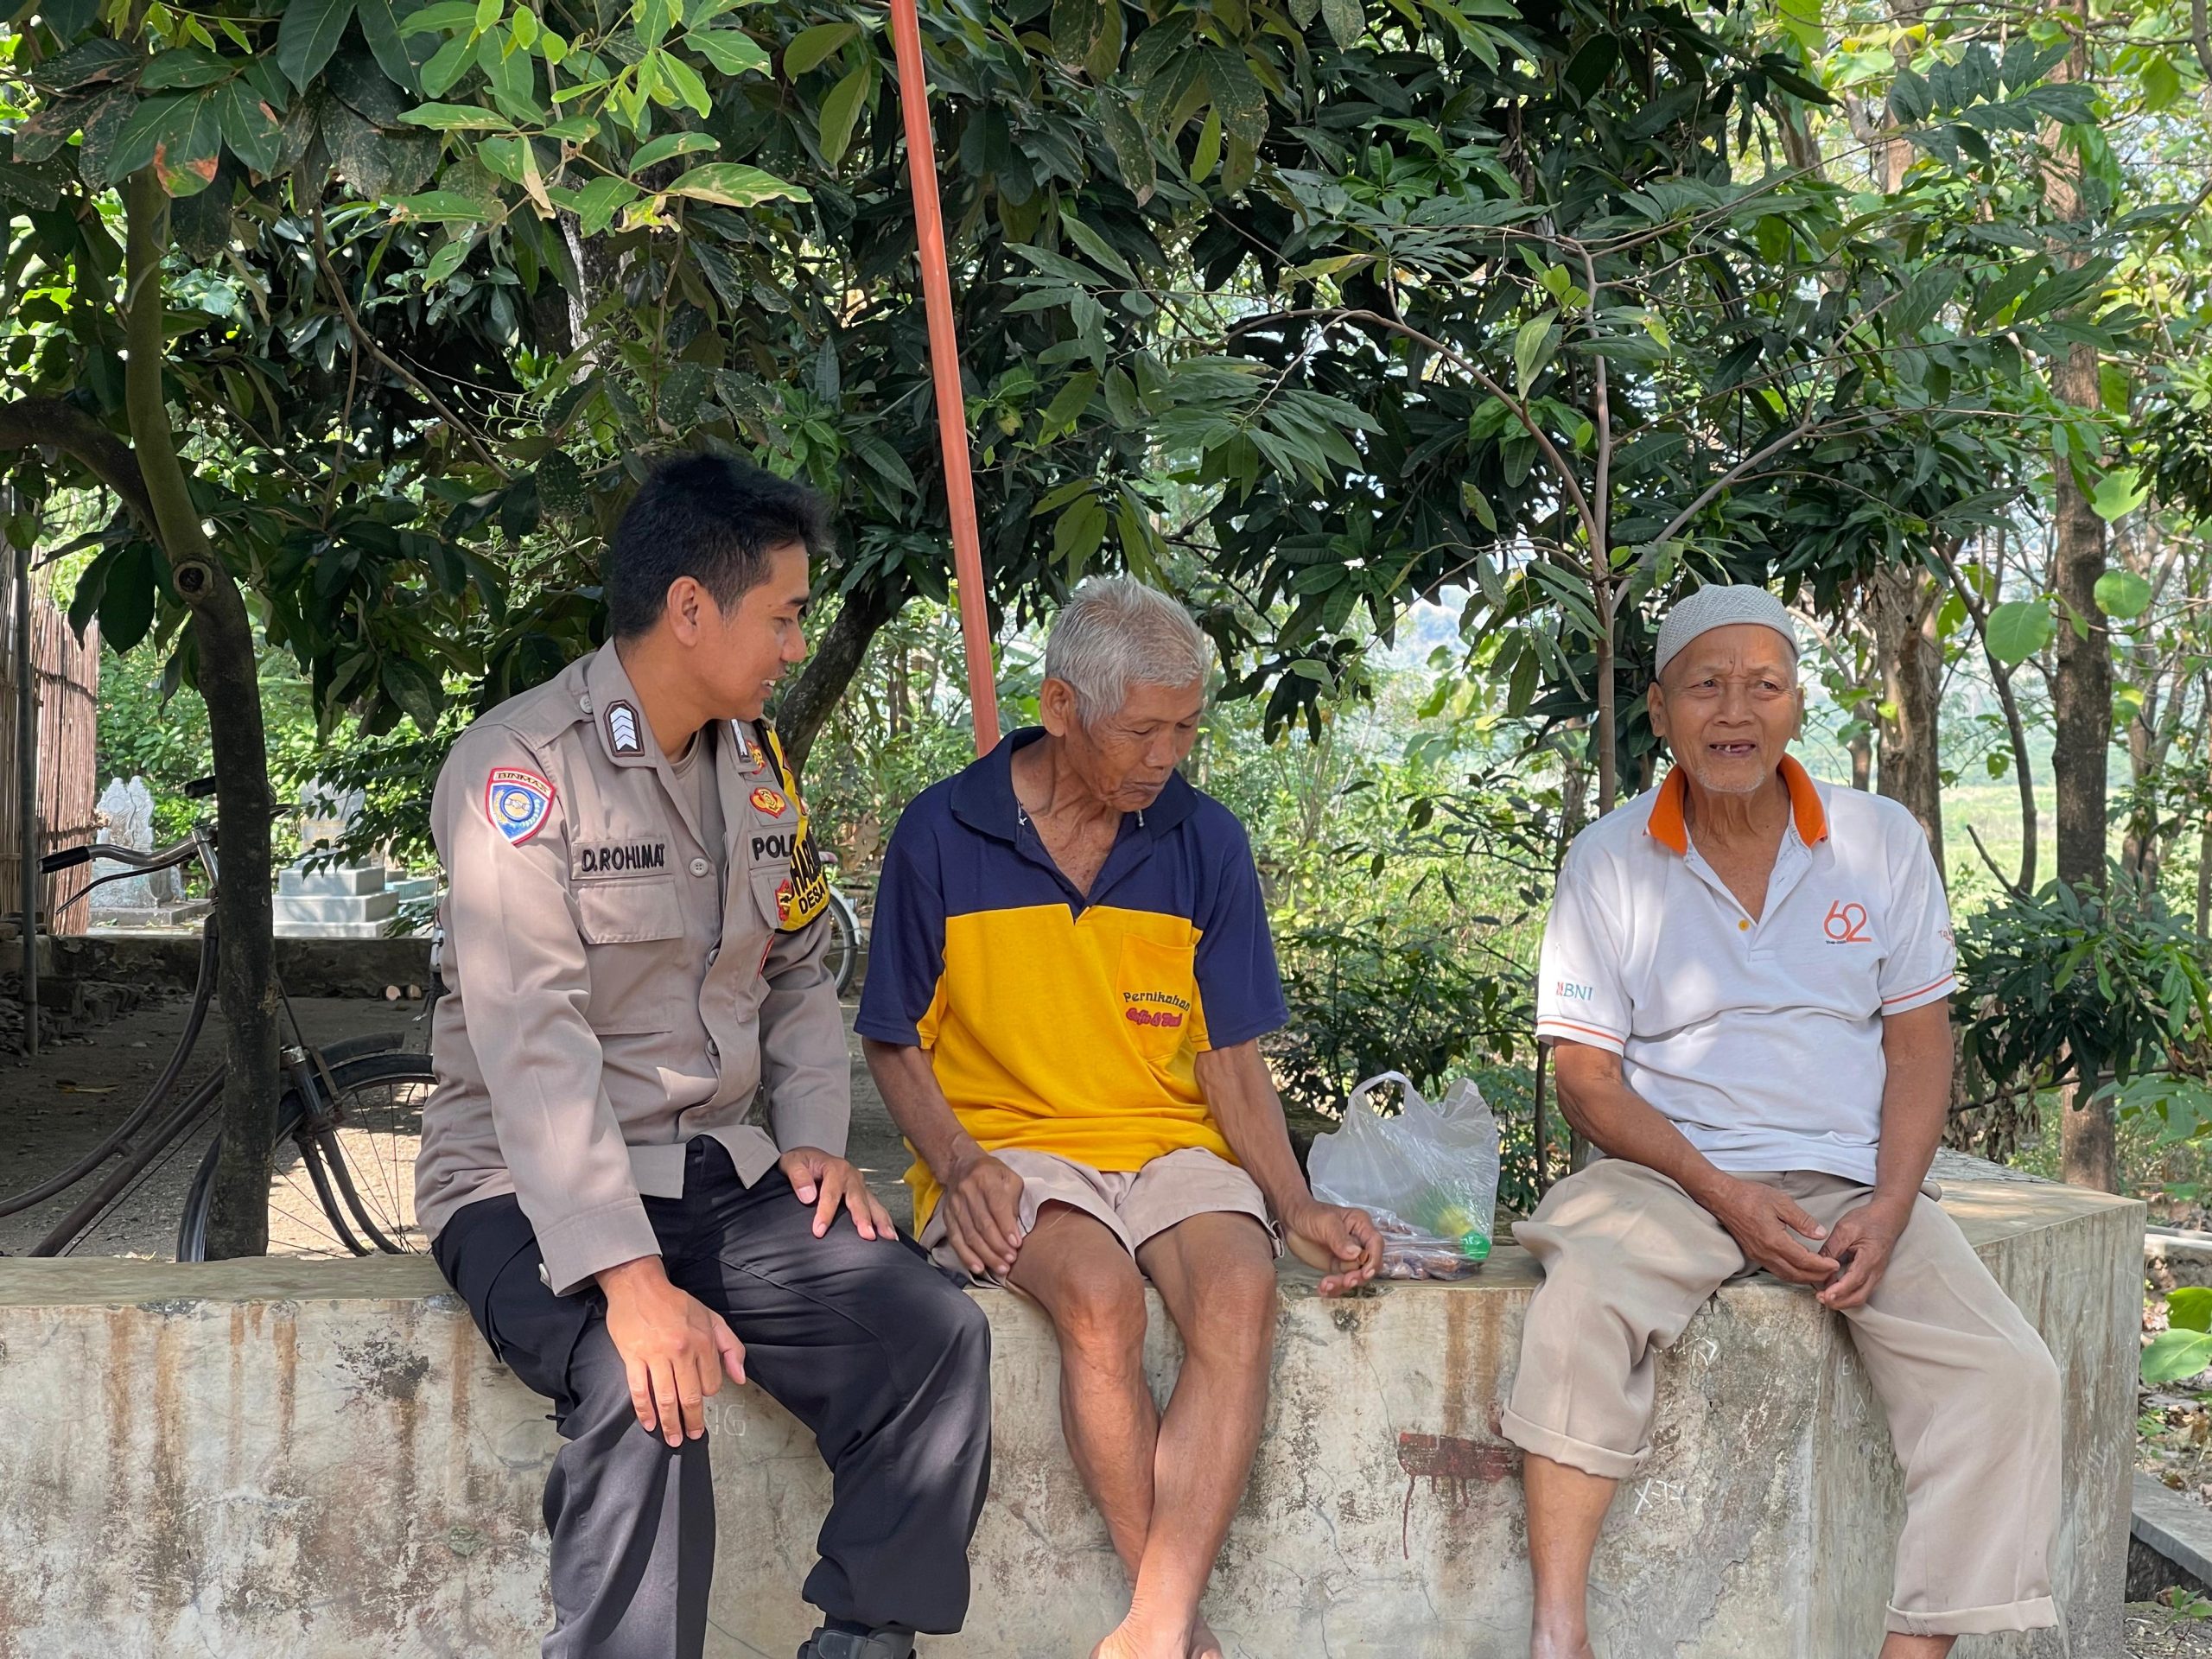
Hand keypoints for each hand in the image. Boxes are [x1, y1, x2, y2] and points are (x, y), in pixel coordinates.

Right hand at [597, 1256, 745, 1446]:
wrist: (639, 1285)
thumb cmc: (676, 1303)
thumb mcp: (711, 1318)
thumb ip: (730, 1347)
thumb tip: (740, 1378)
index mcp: (703, 1341)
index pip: (711, 1382)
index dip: (708, 1395)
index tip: (702, 1400)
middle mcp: (682, 1350)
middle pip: (690, 1396)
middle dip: (692, 1421)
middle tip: (692, 1437)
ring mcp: (656, 1355)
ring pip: (667, 1398)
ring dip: (670, 1423)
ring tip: (673, 1439)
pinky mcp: (633, 1357)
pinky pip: (640, 1390)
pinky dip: (645, 1411)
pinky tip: (649, 1424)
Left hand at [779, 1147, 893, 1241]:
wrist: (810, 1158)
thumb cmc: (803, 1162)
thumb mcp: (793, 1163)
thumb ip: (798, 1177)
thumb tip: (808, 1196)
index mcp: (835, 1168)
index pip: (831, 1194)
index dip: (825, 1213)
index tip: (819, 1231)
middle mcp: (851, 1176)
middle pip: (858, 1200)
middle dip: (863, 1218)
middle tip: (867, 1235)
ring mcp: (859, 1185)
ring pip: (872, 1204)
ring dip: (881, 1221)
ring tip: (888, 1237)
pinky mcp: (863, 1193)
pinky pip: (875, 1207)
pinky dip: (883, 1220)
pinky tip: (889, 1234)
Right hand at [942, 1149, 1026, 1277]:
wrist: (960, 1165)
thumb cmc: (992, 1174)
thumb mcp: (1010, 1178)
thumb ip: (1014, 1202)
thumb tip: (1016, 1231)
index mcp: (986, 1178)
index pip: (997, 1206)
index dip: (1006, 1227)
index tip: (1016, 1244)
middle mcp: (967, 1191)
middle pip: (982, 1224)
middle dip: (998, 1246)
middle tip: (1010, 1260)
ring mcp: (955, 1205)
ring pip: (969, 1235)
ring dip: (985, 1255)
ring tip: (1000, 1268)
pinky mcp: (947, 1216)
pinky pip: (956, 1240)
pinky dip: (966, 1256)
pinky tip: (978, 1267)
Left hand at [1282, 1199, 1383, 1296]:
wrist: (1291, 1221)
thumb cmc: (1310, 1214)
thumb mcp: (1326, 1223)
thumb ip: (1340, 1239)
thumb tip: (1356, 1254)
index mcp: (1361, 1225)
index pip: (1376, 1244)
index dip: (1373, 1260)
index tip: (1365, 1273)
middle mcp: (1359, 1242)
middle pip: (1368, 1264)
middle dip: (1358, 1276)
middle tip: (1345, 1282)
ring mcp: (1348, 1256)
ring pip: (1355, 1276)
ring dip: (1343, 1284)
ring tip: (1326, 1285)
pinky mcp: (1337, 1266)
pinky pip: (1341, 1281)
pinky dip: (1333, 1287)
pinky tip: (1322, 1289)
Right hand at [1703, 1176, 1835, 1286]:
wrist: (1722, 1198)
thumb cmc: (1750, 1196)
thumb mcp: (1781, 1202)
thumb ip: (1802, 1220)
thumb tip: (1820, 1234)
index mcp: (1774, 1240)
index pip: (1804, 1260)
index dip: (1822, 1265)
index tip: (1835, 1264)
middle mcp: (1766, 1253)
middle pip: (1796, 1274)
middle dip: (1816, 1276)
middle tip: (1832, 1274)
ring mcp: (1758, 1256)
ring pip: (1786, 1276)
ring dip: (1804, 1278)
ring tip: (1819, 1275)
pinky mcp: (1754, 1255)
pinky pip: (1776, 1271)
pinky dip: (1792, 1274)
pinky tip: (1799, 1269)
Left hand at [1816, 1199, 1908, 1309]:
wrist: (1887, 1217)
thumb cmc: (1867, 1220)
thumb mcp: (1844, 1228)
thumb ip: (1832, 1248)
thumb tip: (1818, 1264)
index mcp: (1870, 1258)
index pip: (1855, 1280)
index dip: (1840, 1290)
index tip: (1825, 1295)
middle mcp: (1876, 1271)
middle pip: (1859, 1296)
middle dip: (1839, 1301)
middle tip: (1819, 1298)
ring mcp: (1876, 1275)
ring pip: (1860, 1297)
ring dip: (1842, 1301)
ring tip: (1823, 1297)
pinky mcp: (1873, 1275)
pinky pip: (1861, 1291)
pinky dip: (1847, 1295)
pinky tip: (1833, 1290)